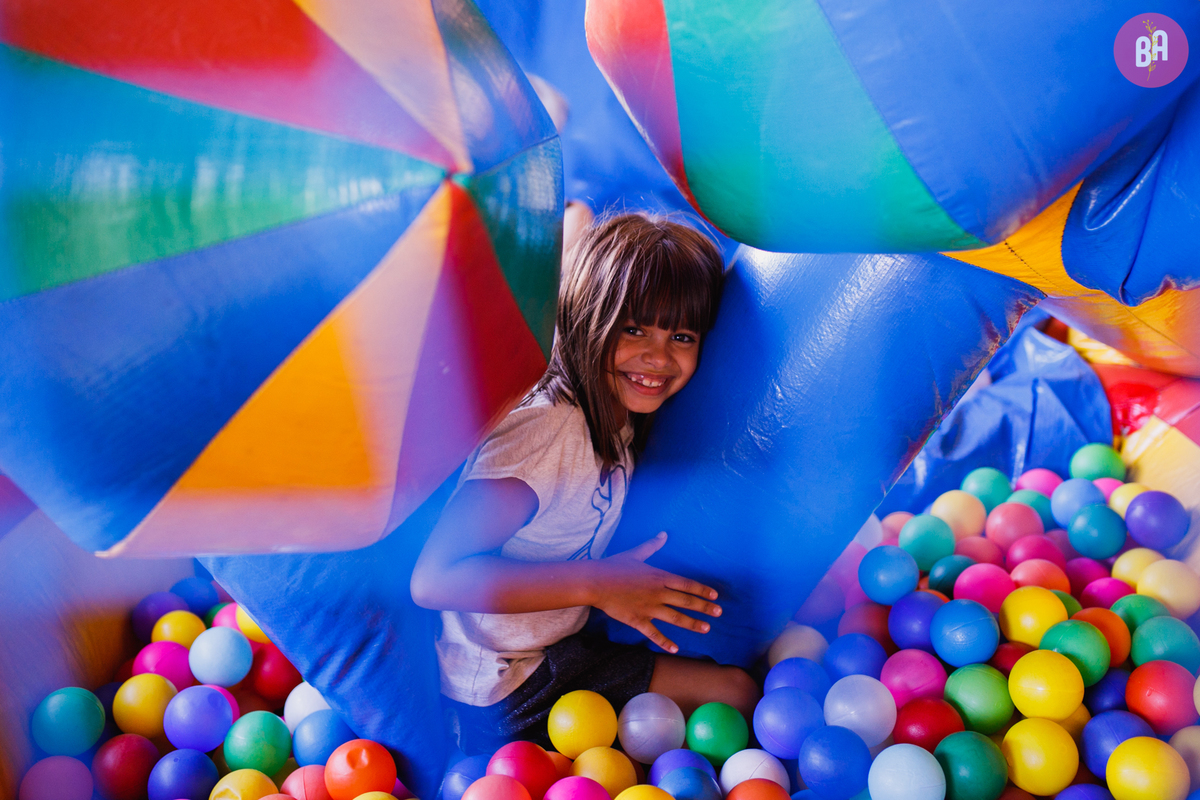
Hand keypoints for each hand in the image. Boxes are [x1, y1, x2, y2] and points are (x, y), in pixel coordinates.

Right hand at [588, 532, 720, 653]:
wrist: (595, 582)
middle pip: (687, 601)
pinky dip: (665, 642)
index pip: (687, 584)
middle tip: (719, 612)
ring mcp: (649, 608)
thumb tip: (663, 534)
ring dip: (692, 624)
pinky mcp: (638, 620)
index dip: (702, 590)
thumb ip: (651, 546)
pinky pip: (654, 633)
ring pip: (676, 618)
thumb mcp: (635, 554)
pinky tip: (676, 649)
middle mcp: (658, 593)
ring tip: (706, 629)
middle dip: (705, 607)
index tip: (715, 596)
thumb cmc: (614, 566)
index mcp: (659, 576)